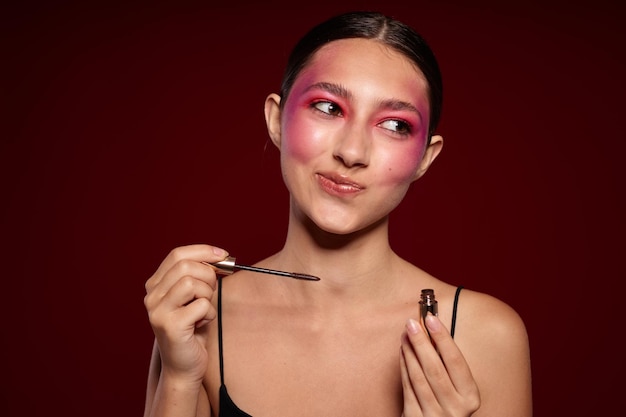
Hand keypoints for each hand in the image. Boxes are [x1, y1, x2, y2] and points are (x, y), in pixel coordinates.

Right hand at [144, 244, 226, 384]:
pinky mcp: (170, 325)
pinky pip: (201, 305)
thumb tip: (221, 256)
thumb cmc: (193, 328)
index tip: (223, 255)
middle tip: (212, 291)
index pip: (177, 255)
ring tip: (203, 311)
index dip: (203, 251)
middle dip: (208, 275)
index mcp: (155, 285)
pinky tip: (202, 324)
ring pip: (191, 283)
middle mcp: (151, 296)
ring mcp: (158, 311)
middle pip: (185, 266)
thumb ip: (199, 275)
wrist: (184, 366)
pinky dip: (209, 313)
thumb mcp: (194, 296)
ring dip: (207, 295)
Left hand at [400, 314, 479, 416]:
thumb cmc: (448, 404)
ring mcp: (435, 416)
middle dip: (421, 343)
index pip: (456, 362)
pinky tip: (402, 353)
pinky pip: (407, 388)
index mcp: (470, 397)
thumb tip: (432, 332)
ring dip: (410, 352)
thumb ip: (448, 365)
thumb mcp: (457, 388)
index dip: (443, 339)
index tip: (432, 320)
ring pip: (418, 378)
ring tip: (405, 335)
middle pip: (435, 369)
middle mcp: (455, 408)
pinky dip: (404, 367)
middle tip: (411, 324)